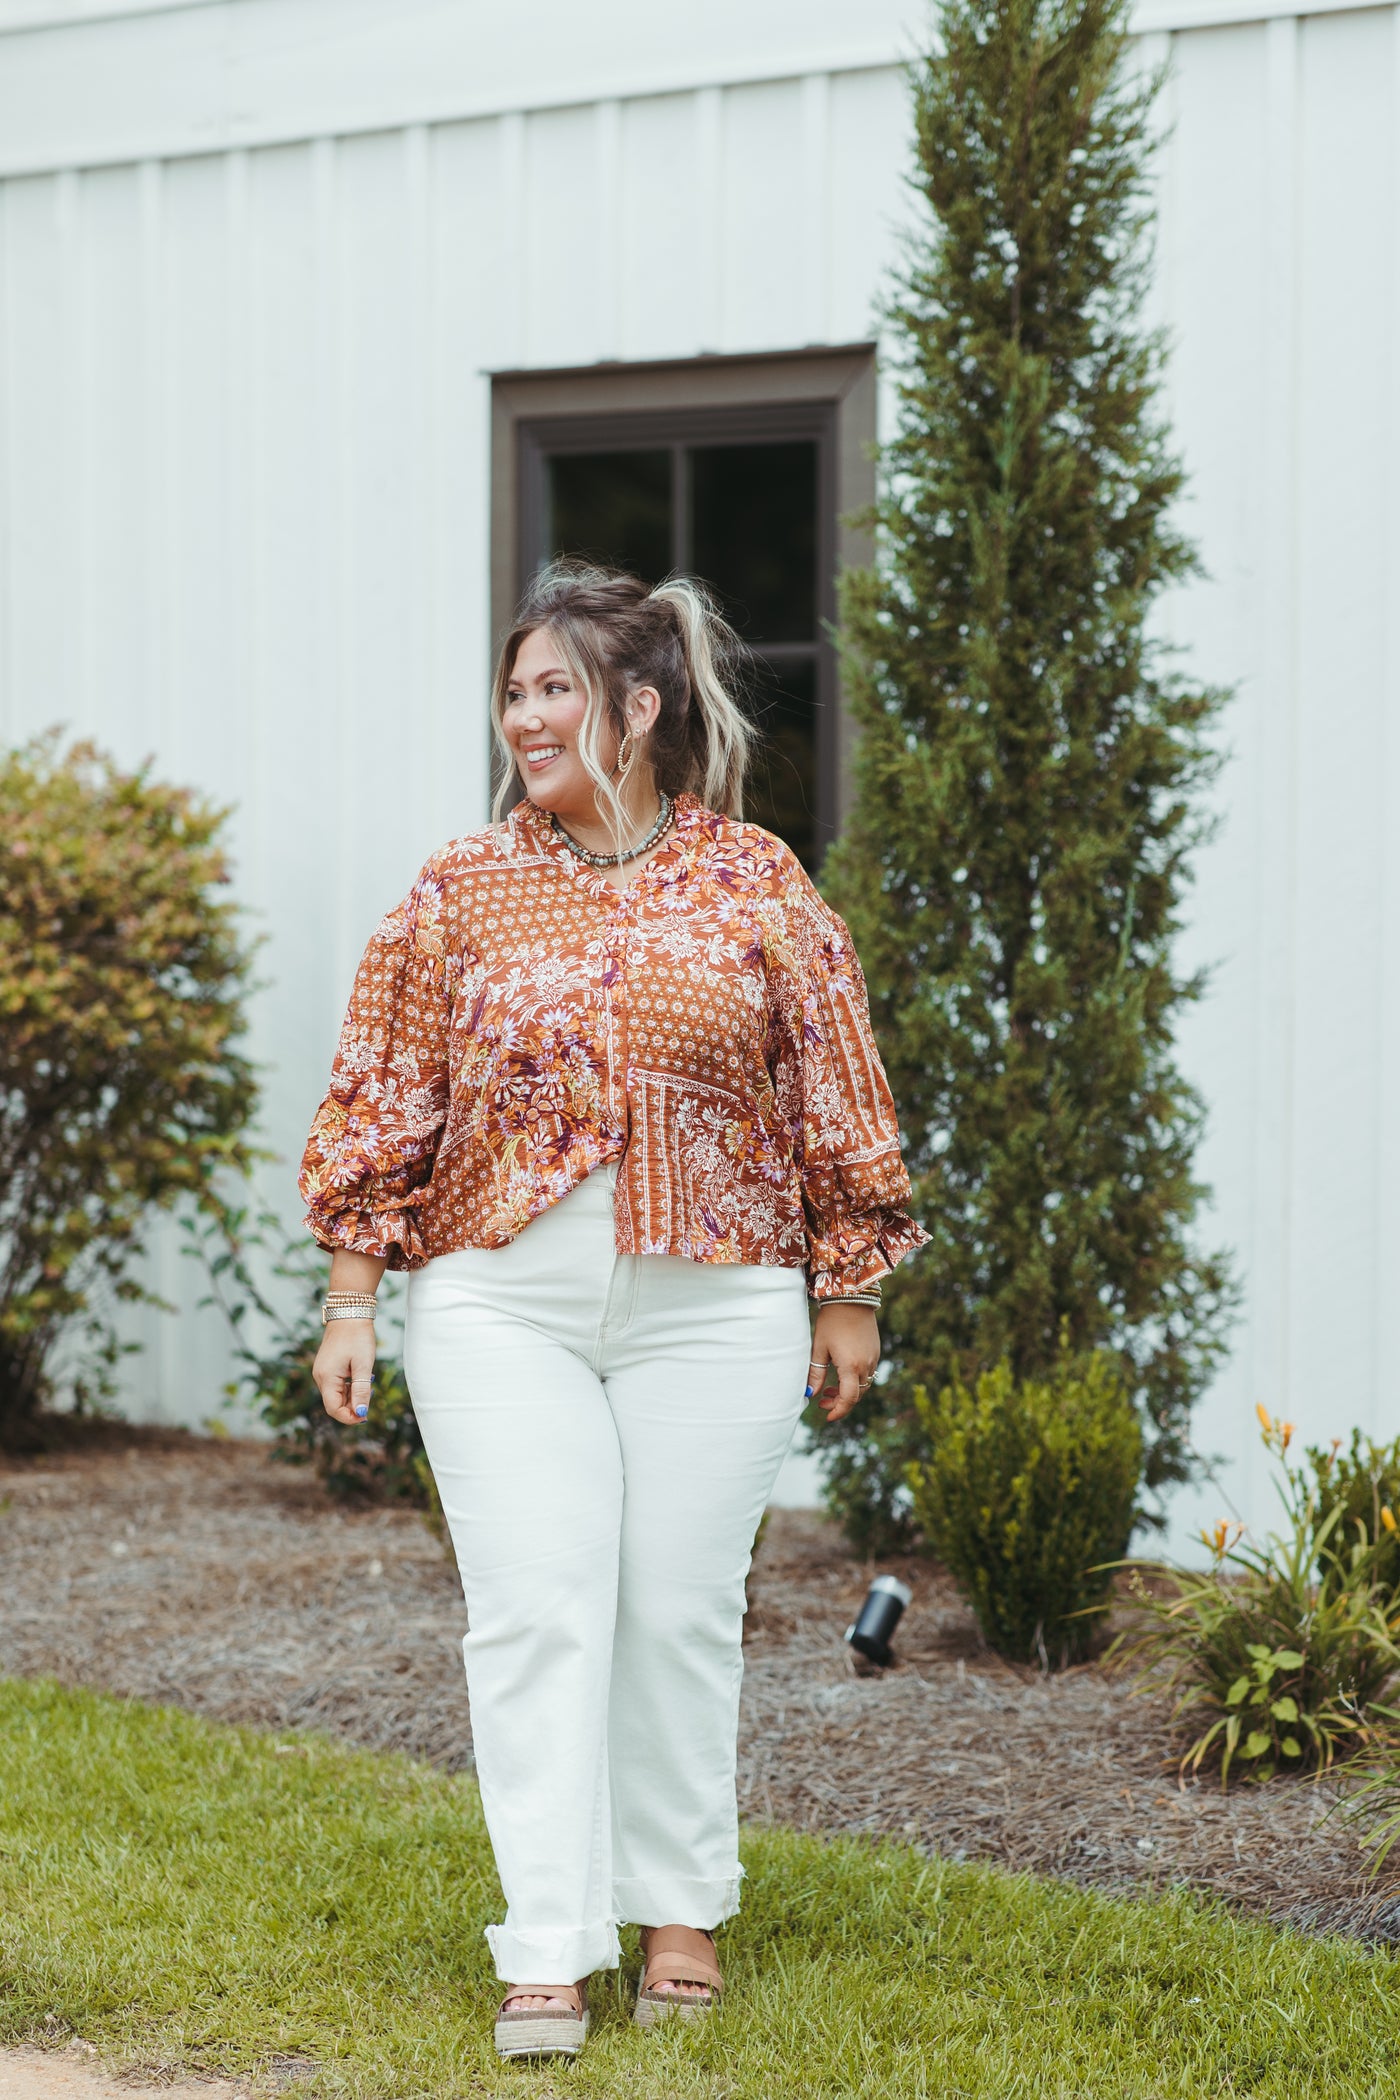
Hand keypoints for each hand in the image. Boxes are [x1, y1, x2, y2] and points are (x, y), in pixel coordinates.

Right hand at [312, 1320, 376, 1424]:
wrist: (349, 1312)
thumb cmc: (357, 1337)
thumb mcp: (363, 1365)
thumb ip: (361, 1390)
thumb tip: (361, 1413)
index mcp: (326, 1377)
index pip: (333, 1409)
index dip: (349, 1417)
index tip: (366, 1416)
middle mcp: (320, 1376)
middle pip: (334, 1403)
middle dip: (353, 1406)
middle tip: (372, 1395)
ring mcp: (322, 1371)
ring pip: (336, 1394)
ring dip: (352, 1396)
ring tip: (369, 1383)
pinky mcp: (327, 1367)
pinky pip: (337, 1385)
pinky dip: (349, 1387)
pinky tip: (362, 1378)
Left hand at [806, 1303, 879, 1422]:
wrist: (852, 1298)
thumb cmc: (831, 1322)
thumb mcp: (819, 1349)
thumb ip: (815, 1373)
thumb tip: (809, 1393)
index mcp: (851, 1367)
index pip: (848, 1400)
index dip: (837, 1411)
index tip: (826, 1416)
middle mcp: (866, 1365)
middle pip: (856, 1395)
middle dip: (840, 1403)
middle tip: (822, 1401)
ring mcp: (873, 1358)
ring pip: (863, 1386)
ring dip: (848, 1392)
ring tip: (830, 1388)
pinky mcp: (875, 1351)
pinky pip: (867, 1373)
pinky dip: (855, 1380)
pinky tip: (842, 1374)